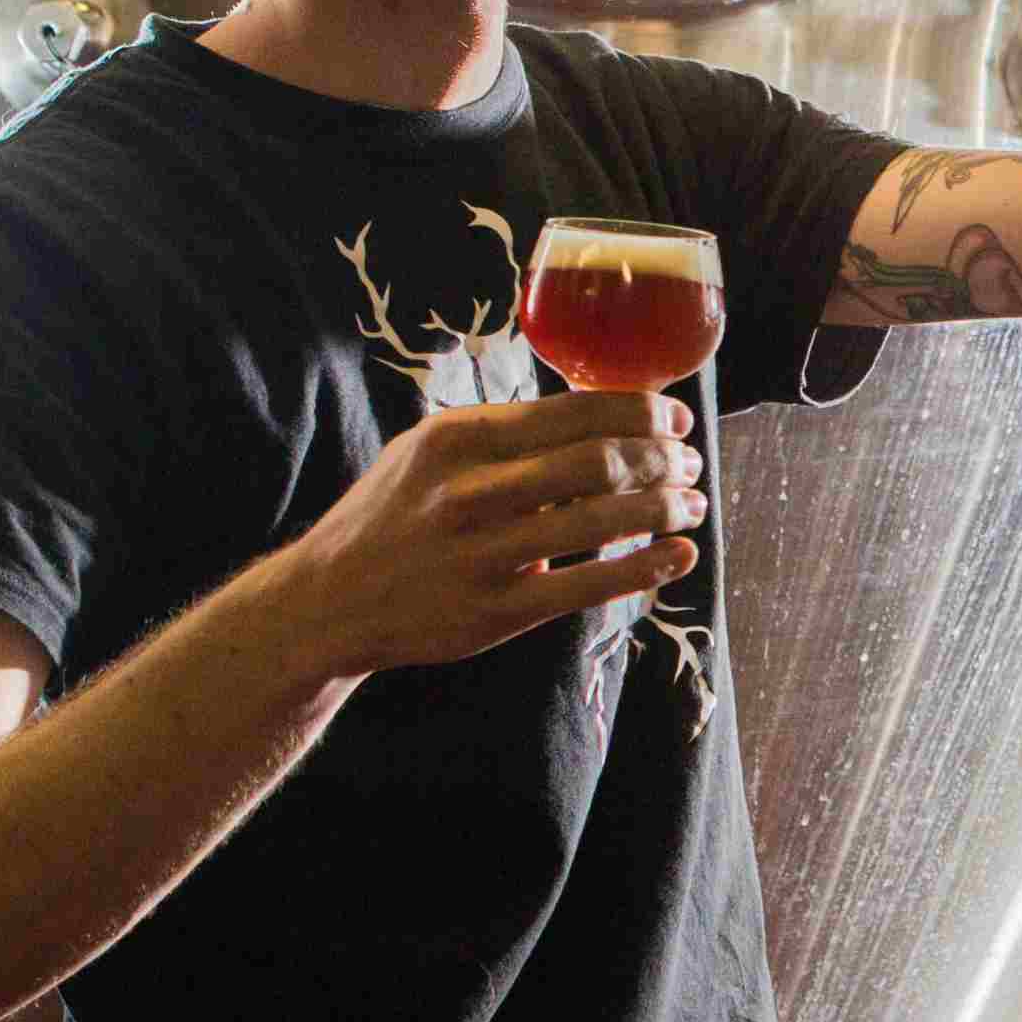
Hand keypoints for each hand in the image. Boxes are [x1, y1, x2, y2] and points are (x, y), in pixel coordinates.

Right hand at [260, 393, 705, 678]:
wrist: (328, 601)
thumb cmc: (395, 516)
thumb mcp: (431, 452)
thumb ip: (506, 433)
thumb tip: (603, 410)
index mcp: (459, 439)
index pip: (575, 411)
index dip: (642, 413)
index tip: (676, 418)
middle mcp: (470, 492)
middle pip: (599, 461)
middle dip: (663, 458)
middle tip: (691, 462)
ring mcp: (482, 554)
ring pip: (603, 520)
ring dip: (665, 507)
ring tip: (693, 502)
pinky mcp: (496, 611)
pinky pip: (589, 584)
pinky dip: (647, 566)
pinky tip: (681, 553)